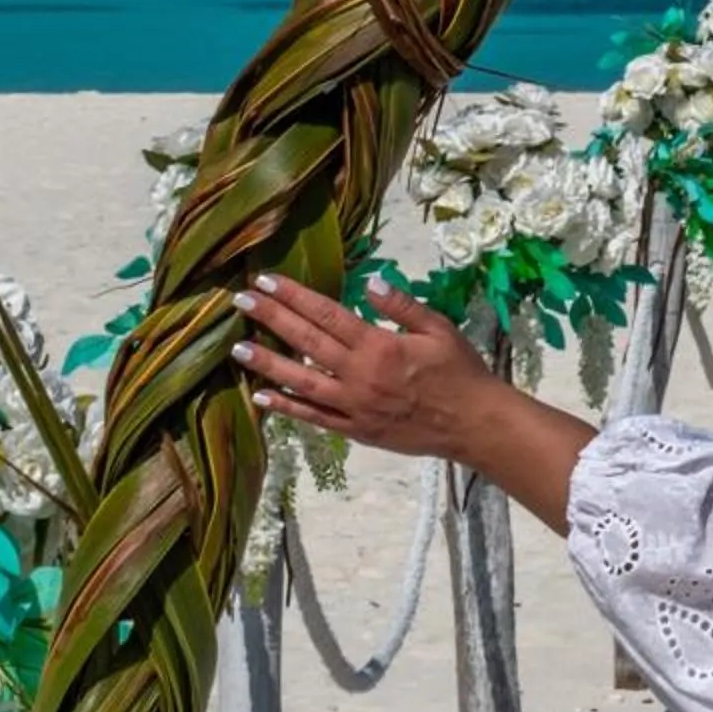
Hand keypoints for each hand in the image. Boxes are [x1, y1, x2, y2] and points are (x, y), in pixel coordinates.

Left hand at [232, 275, 501, 459]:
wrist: (473, 423)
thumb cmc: (461, 371)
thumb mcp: (440, 329)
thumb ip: (403, 306)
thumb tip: (370, 282)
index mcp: (379, 346)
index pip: (327, 315)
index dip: (295, 297)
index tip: (267, 282)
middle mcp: (358, 375)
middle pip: (307, 342)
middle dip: (272, 319)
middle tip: (240, 303)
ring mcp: (353, 405)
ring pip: (300, 381)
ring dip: (267, 364)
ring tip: (238, 349)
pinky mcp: (355, 429)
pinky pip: (314, 417)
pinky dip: (287, 407)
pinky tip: (263, 397)